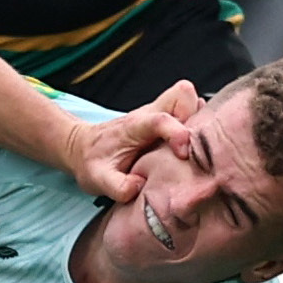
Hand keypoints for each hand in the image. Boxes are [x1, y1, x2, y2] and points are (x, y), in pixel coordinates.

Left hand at [67, 80, 197, 200]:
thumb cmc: (92, 161)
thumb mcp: (97, 179)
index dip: (177, 133)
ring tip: (194, 148)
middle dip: (195, 116)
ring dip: (199, 121)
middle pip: (183, 95)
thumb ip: (117, 186)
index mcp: (134, 126)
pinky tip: (191, 149)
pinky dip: (198, 127)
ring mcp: (160, 115)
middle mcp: (150, 114)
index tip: (183, 155)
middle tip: (194, 146)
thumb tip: (139, 187)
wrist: (82, 148)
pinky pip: (191, 113)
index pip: (161, 119)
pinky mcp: (167, 121)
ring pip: (191, 101)